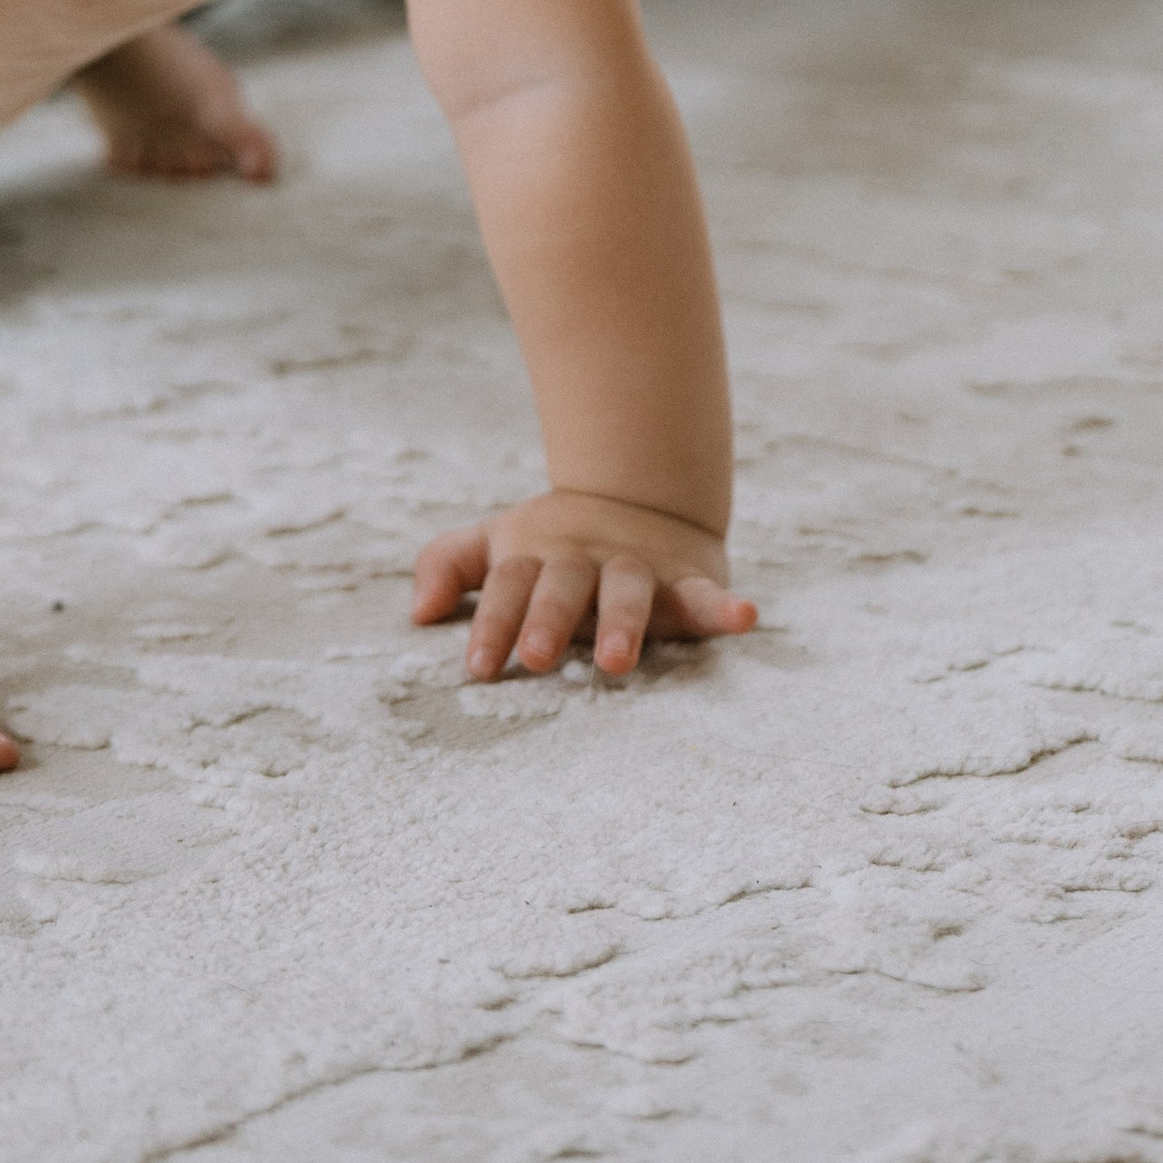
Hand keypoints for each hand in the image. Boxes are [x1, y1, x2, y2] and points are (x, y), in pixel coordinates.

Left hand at [412, 489, 758, 680]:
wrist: (636, 497)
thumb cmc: (552, 546)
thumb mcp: (497, 544)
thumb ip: (449, 564)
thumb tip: (417, 612)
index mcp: (535, 555)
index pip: (507, 587)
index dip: (492, 624)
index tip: (477, 665)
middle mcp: (583, 559)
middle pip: (563, 586)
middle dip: (548, 620)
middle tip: (535, 658)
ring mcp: (634, 567)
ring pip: (628, 590)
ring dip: (623, 621)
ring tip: (616, 660)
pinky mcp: (683, 578)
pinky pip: (704, 593)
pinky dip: (726, 606)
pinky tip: (745, 618)